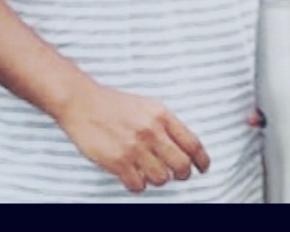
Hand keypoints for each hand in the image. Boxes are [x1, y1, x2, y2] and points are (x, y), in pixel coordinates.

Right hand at [56, 79, 209, 193]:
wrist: (84, 104)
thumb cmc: (116, 105)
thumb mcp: (149, 106)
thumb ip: (167, 124)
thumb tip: (186, 146)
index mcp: (162, 115)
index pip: (192, 143)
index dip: (202, 159)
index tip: (204, 167)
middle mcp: (151, 131)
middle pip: (180, 165)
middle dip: (183, 174)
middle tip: (180, 174)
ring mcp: (135, 148)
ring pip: (161, 178)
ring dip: (159, 178)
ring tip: (151, 171)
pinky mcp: (117, 162)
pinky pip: (138, 186)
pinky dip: (139, 184)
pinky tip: (134, 175)